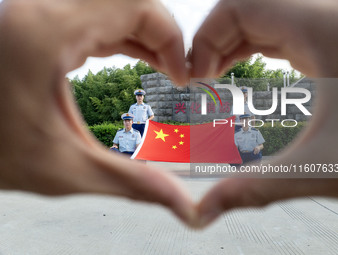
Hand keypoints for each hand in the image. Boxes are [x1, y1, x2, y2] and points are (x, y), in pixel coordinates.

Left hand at [0, 0, 195, 225]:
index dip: (170, 36)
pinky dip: (119, 34)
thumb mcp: (65, 169)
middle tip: (174, 72)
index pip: (136, 6)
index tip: (180, 74)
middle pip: (126, 1)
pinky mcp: (34, 24)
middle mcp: (40, 11)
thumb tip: (183, 205)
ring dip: (142, 34)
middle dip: (160, 35)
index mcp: (48, 34)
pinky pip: (90, 15)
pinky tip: (128, 57)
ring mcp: (35, 14)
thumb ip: (132, 183)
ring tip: (161, 66)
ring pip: (109, 6)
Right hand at [193, 0, 337, 227]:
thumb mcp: (321, 168)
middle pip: (249, 5)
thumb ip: (253, 188)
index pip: (241, 5)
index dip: (206, 36)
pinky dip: (257, 43)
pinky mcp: (337, 39)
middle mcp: (328, 16)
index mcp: (321, 30)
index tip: (197, 76)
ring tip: (217, 74)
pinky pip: (285, 27)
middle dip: (215, 39)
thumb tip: (201, 213)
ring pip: (267, 13)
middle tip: (202, 77)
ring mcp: (334, 25)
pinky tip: (251, 71)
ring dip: (234, 40)